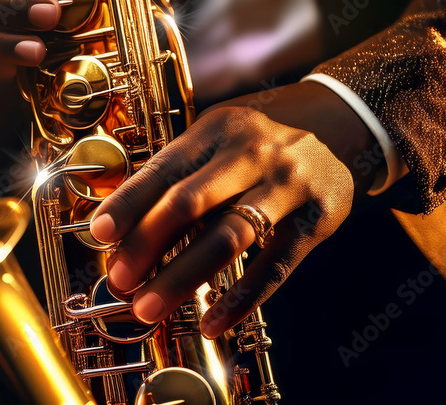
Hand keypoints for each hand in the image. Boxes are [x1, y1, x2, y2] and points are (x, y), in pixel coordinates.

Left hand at [89, 81, 378, 337]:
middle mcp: (251, 153)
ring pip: (228, 237)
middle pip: (190, 203)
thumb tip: (125, 223)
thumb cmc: (265, 135)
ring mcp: (287, 186)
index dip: (128, 203)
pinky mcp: (317, 220)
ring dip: (182, 277)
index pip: (164, 169)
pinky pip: (275, 267)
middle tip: (118, 281)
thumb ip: (181, 171)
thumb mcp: (221, 133)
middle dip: (147, 245)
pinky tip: (212, 322)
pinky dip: (242, 299)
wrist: (346, 122)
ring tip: (149, 307)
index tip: (99, 235)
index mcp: (217, 129)